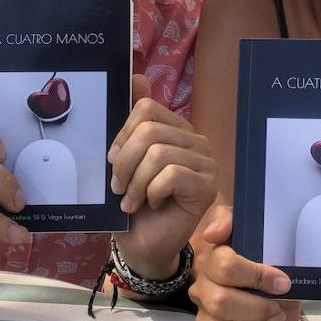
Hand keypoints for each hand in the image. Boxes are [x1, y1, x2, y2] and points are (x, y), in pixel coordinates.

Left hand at [109, 75, 216, 279]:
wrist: (142, 245)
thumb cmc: (133, 202)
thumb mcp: (124, 159)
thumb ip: (130, 122)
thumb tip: (136, 76)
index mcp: (176, 129)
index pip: (147, 108)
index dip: (123, 134)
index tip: (113, 161)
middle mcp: (196, 141)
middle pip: (150, 131)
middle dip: (124, 162)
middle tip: (118, 187)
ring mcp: (206, 163)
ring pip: (158, 153)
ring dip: (135, 182)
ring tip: (131, 200)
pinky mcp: (207, 186)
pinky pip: (171, 174)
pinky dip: (151, 192)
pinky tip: (152, 204)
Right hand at [189, 205, 300, 320]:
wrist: (258, 283)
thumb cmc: (254, 254)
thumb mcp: (242, 227)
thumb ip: (228, 220)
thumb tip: (215, 233)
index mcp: (209, 262)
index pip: (226, 268)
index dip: (258, 276)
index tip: (283, 281)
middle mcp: (202, 293)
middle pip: (223, 304)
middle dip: (259, 307)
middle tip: (278, 304)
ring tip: (278, 318)